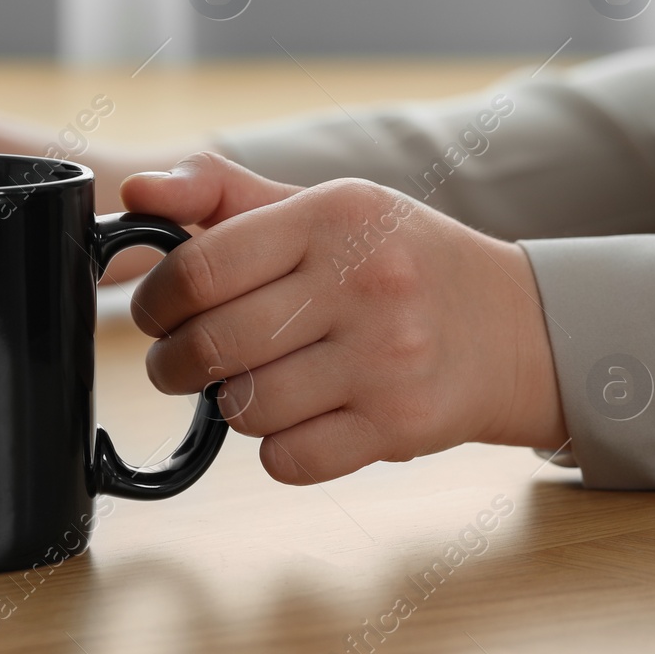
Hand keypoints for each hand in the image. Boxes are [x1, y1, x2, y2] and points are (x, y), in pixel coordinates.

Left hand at [121, 152, 565, 483]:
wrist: (520, 325)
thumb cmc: (399, 259)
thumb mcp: (322, 206)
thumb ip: (222, 193)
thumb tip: (134, 194)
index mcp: (332, 216)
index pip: (200, 268)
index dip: (156, 302)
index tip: (157, 315)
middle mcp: (363, 281)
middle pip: (210, 346)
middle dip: (173, 364)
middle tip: (179, 362)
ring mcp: (386, 357)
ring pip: (244, 408)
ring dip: (230, 404)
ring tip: (253, 383)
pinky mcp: (401, 424)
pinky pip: (288, 460)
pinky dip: (276, 449)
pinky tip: (300, 417)